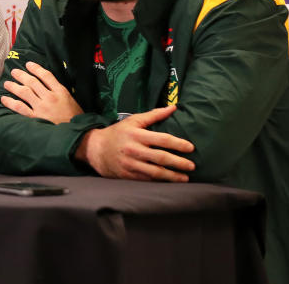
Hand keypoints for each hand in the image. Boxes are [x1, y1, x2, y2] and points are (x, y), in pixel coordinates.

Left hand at [0, 61, 82, 123]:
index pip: (46, 75)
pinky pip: (20, 108)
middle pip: (32, 82)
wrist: (78, 135)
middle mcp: (50, 97)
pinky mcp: (35, 118)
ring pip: (24, 92)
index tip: (29, 64)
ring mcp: (42, 107)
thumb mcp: (71, 101)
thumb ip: (60, 92)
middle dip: (22, 75)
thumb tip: (48, 85)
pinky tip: (4, 99)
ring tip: (7, 83)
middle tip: (14, 72)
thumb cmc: (76, 119)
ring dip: (14, 86)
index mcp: (61, 91)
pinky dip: (10, 102)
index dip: (36, 68)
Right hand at [76, 105, 195, 182]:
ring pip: (156, 172)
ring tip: (185, 178)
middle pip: (161, 157)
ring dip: (172, 176)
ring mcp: (130, 164)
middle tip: (192, 166)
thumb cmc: (118, 133)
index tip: (191, 148)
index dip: (179, 144)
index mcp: (137, 134)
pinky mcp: (127, 175)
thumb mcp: (133, 120)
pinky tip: (169, 182)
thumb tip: (173, 107)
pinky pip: (147, 179)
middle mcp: (134, 149)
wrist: (95, 149)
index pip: (163, 139)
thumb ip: (154, 115)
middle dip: (179, 162)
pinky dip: (160, 181)